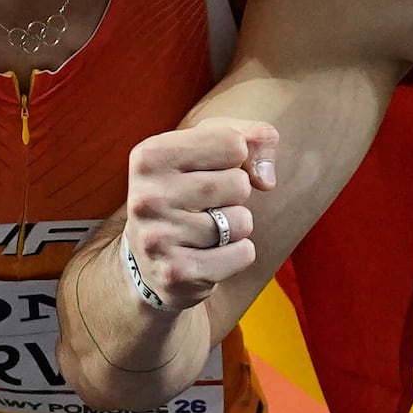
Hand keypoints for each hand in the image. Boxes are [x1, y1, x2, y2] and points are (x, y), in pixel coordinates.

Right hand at [122, 121, 280, 311]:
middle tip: (208, 205)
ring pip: (241, 222)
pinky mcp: (176, 273)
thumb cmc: (189, 192)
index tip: (211, 170)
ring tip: (206, 230)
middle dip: (237, 195)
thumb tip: (266, 179)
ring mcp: (157, 238)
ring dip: (236, 227)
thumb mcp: (211, 152)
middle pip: (239, 184)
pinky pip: (242, 255)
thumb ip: (254, 138)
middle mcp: (147, 196)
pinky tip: (209, 255)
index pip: (232, 142)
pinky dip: (238, 254)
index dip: (236, 158)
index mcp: (149, 156)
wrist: (151, 260)